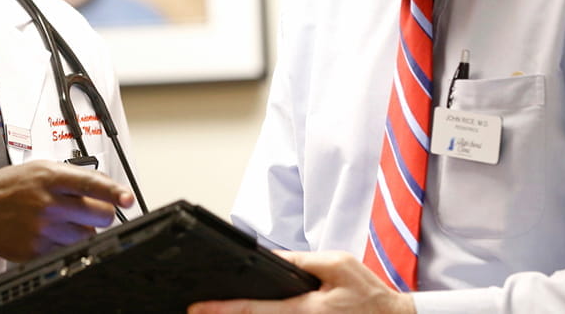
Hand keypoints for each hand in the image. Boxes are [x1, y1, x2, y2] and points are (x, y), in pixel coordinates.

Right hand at [0, 160, 133, 262]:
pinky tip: (50, 232)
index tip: (128, 198)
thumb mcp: (40, 167)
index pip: (92, 184)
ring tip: (63, 219)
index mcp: (51, 178)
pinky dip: (66, 243)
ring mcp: (43, 229)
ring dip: (83, 229)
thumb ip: (73, 174)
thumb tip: (105, 185)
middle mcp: (49, 204)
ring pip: (88, 235)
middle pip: (100, 214)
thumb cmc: (9, 186)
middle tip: (90, 209)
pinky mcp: (36, 250)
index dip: (115, 192)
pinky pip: (68, 250)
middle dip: (102, 212)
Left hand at [188, 251, 414, 313]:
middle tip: (197, 309)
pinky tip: (246, 309)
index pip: (254, 309)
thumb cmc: (368, 292)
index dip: (223, 308)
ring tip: (214, 309)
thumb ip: (303, 261)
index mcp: (304, 310)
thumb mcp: (338, 265)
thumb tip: (273, 257)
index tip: (198, 308)